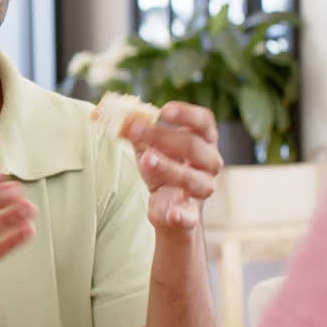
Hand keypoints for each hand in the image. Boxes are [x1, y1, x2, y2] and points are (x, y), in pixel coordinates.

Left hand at [124, 102, 223, 231]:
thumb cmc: (162, 166)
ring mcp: (203, 189)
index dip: (187, 114)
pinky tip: (172, 214)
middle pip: (194, 146)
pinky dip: (182, 215)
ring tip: (146, 159)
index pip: (204, 121)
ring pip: (194, 179)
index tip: (164, 110)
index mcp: (203, 141)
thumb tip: (117, 119)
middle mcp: (210, 163)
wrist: (168, 207)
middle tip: (137, 131)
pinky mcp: (192, 214)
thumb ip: (135, 132)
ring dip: (169, 168)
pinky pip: (191, 216)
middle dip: (164, 137)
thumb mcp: (147, 147)